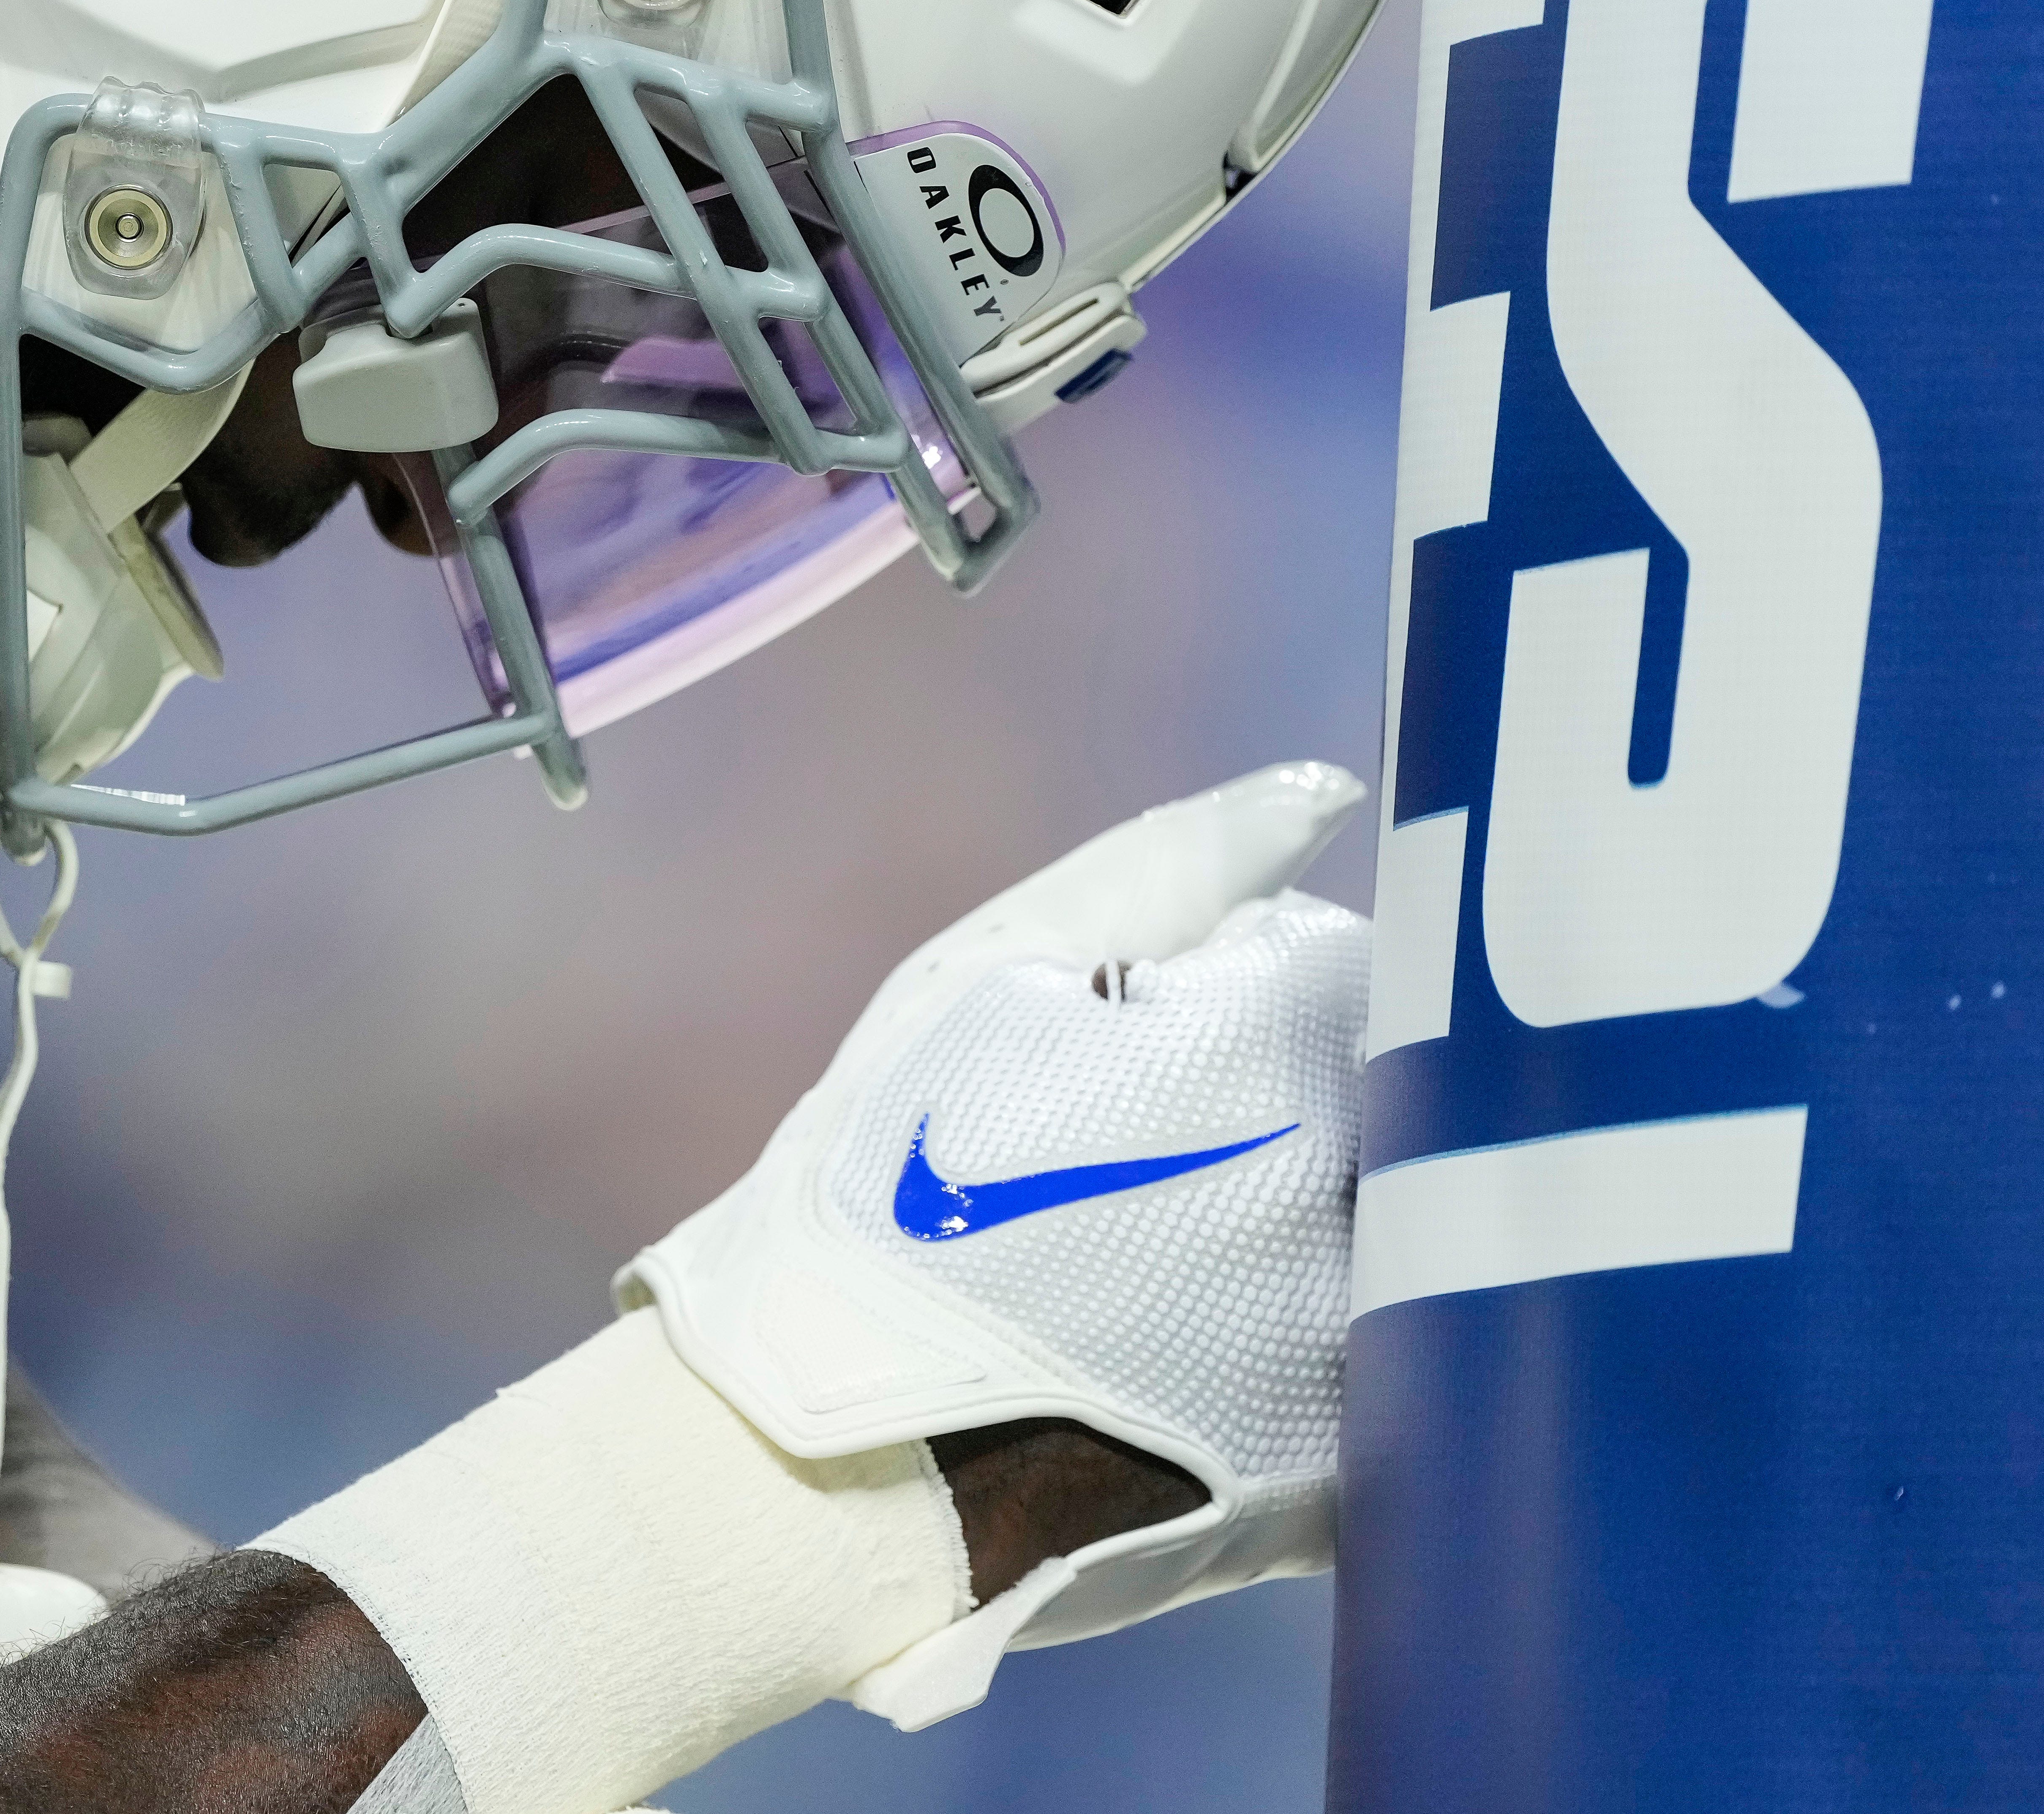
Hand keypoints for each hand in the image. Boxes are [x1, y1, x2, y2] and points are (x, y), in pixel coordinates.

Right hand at [624, 761, 1371, 1725]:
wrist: (844, 1449)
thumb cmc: (889, 1189)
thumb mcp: (991, 975)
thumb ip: (1175, 865)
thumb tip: (1326, 788)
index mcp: (1276, 1043)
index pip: (1351, 961)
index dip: (1244, 992)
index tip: (1153, 1048)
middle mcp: (1355, 1186)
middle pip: (1403, 1091)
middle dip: (1301, 1102)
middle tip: (1161, 1159)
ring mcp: (1368, 1341)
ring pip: (1409, 1225)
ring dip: (1319, 1221)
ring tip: (1174, 1266)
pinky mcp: (1363, 1466)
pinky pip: (1394, 1367)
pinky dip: (1320, 1350)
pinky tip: (1196, 1368)